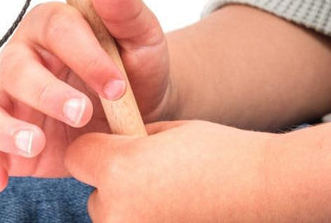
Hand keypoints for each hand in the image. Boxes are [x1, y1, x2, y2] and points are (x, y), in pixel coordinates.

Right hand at [0, 0, 175, 191]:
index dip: (83, 54)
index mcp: (52, 28)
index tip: (117, 82)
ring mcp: (11, 104)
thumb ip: (125, 8)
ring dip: (4, 128)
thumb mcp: (142, 38)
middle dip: (45, 92)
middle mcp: (23, 61)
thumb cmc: (137, 69)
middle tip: (83, 113)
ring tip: (37, 144)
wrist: (138, 118)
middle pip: (14, 68)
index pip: (56, 28)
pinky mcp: (8, 144)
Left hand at [64, 120, 273, 221]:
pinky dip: (149, 221)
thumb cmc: (219, 153)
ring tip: (169, 197)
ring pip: (113, 220)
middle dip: (113, 185)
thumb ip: (128, 140)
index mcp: (117, 170)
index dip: (95, 149)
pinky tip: (177, 210)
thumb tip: (111, 144)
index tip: (113, 147)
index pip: (77, 157)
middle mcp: (118, 211)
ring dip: (129, 210)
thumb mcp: (165, 132)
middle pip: (93, 196)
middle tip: (150, 178)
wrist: (267, 190)